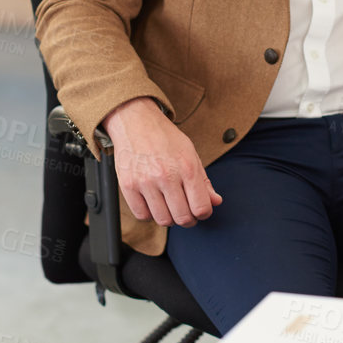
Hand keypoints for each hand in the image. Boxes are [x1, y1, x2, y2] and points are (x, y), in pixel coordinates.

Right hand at [101, 97, 221, 227]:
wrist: (136, 122)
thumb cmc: (165, 138)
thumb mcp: (191, 154)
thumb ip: (204, 181)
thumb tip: (215, 201)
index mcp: (187, 167)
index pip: (201, 207)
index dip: (204, 213)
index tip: (201, 210)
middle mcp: (166, 176)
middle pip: (182, 218)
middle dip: (188, 219)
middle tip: (186, 211)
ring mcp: (145, 182)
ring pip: (163, 220)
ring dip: (169, 218)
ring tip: (169, 206)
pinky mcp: (128, 185)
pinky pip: (142, 215)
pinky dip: (150, 214)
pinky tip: (153, 203)